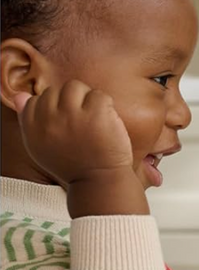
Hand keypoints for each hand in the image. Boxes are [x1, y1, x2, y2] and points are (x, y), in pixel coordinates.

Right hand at [13, 82, 133, 185]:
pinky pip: (99, 95)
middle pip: (56, 90)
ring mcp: (72, 115)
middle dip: (70, 103)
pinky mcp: (96, 114)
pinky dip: (106, 106)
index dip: (53, 109)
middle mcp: (49, 118)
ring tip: (94, 119)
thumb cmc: (72, 165)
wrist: (99, 182)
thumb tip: (20, 95)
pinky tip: (107, 122)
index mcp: (33, 126)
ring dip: (87, 100)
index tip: (66, 126)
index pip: (35, 99)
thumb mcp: (41, 147)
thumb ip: (28, 119)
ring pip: (76, 87)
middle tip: (82, 124)